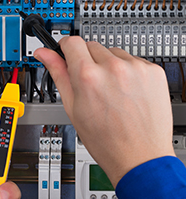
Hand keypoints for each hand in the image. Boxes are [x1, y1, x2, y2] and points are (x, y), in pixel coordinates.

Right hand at [34, 37, 174, 186]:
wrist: (140, 156)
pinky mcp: (153, 72)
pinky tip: (126, 92)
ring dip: (108, 66)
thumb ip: (58, 74)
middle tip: (90, 85)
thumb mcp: (73, 108)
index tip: (67, 53)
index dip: (65, 48)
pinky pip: (134, 61)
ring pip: (113, 53)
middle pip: (92, 46)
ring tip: (111, 92)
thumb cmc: (106, 140)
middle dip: (87, 61)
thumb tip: (45, 55)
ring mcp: (136, 68)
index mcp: (88, 76)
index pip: (72, 42)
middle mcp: (113, 67)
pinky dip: (128, 72)